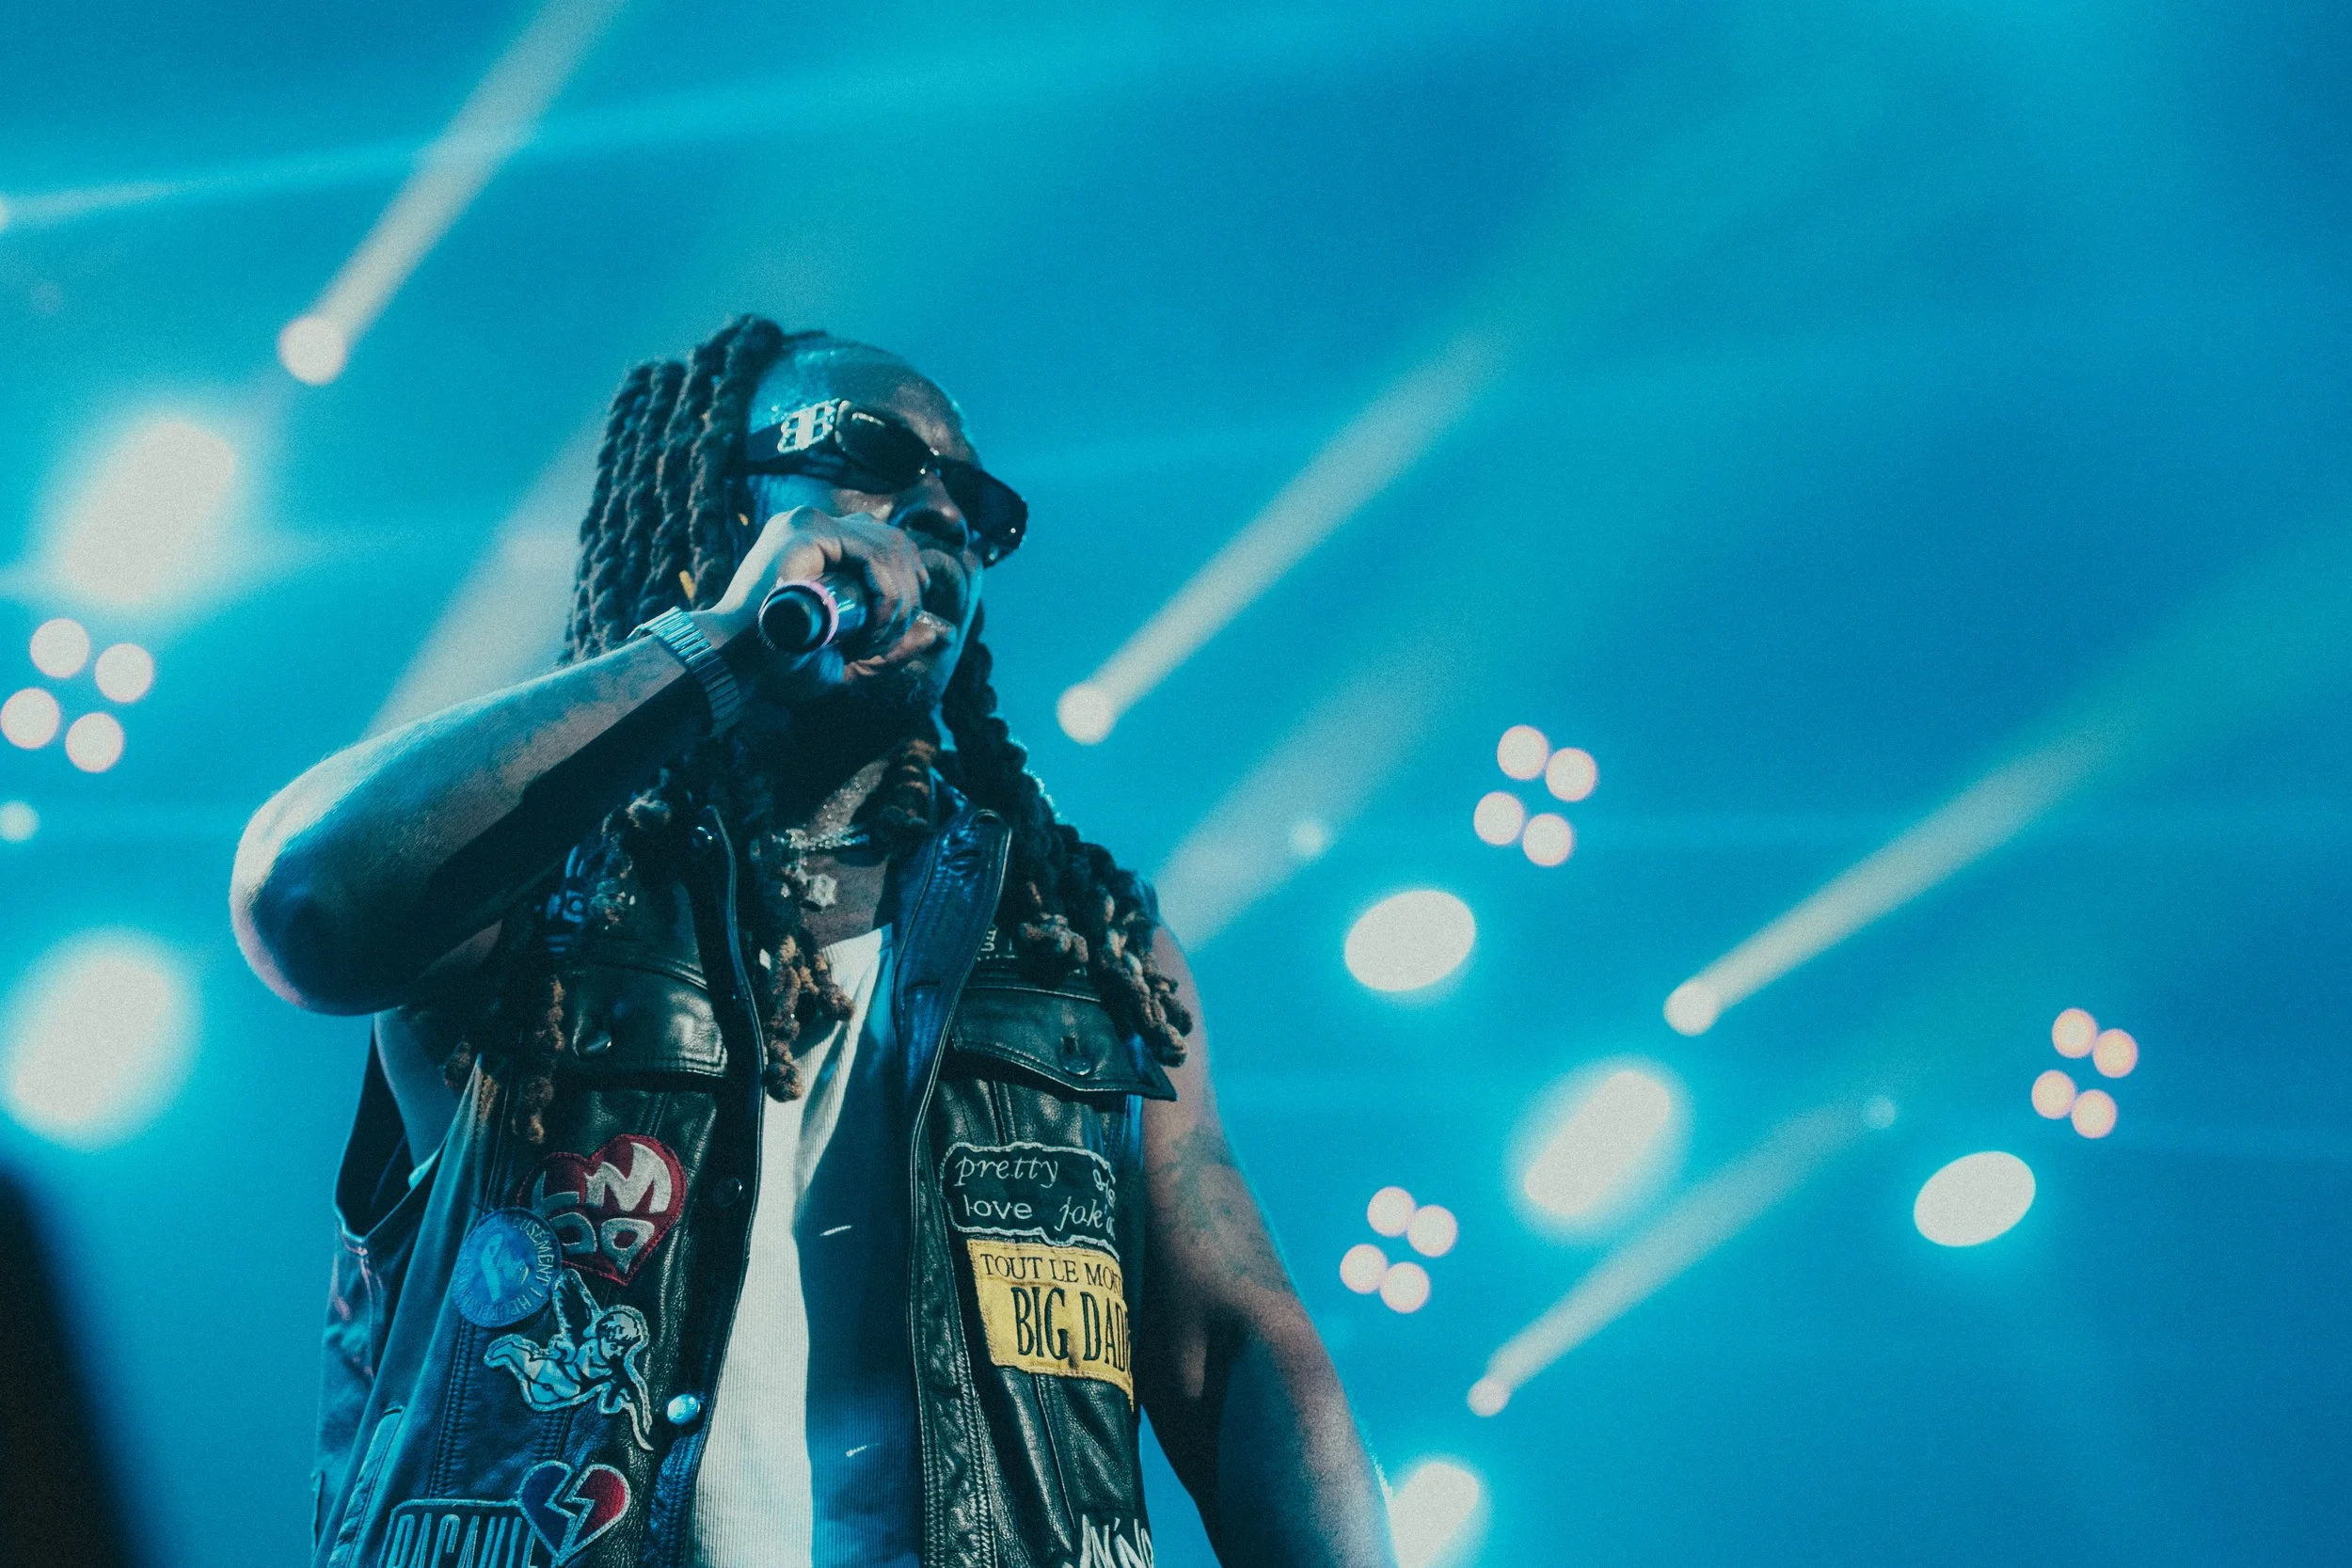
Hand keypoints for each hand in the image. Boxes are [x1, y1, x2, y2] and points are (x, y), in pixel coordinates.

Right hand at [704, 507, 949, 704]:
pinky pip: (874, 554)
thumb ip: (888, 648)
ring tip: (876, 637)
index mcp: (818, 545)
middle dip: (909, 593)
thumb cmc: (778, 666)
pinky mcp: (806, 531)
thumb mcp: (845, 660)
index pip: (886, 544)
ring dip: (899, 599)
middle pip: (895, 542)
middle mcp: (814, 525)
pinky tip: (874, 623)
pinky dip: (887, 592)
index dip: (908, 581)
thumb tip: (937, 633)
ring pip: (891, 547)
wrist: (736, 667)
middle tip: (888, 636)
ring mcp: (809, 524)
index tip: (896, 625)